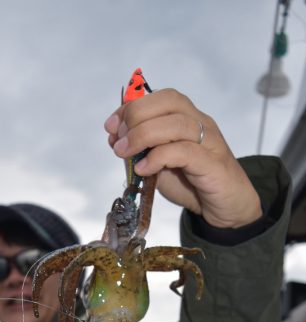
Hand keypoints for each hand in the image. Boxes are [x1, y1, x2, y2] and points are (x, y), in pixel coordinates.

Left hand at [104, 88, 261, 228]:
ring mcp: (209, 142)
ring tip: (124, 153)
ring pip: (176, 123)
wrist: (226, 208)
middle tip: (118, 142)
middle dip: (136, 117)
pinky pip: (185, 151)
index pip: (160, 97)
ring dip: (143, 135)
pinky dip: (158, 158)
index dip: (132, 107)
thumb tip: (115, 139)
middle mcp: (201, 124)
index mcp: (188, 118)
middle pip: (169, 102)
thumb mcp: (159, 164)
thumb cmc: (193, 183)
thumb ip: (140, 150)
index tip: (111, 126)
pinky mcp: (213, 164)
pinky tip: (143, 169)